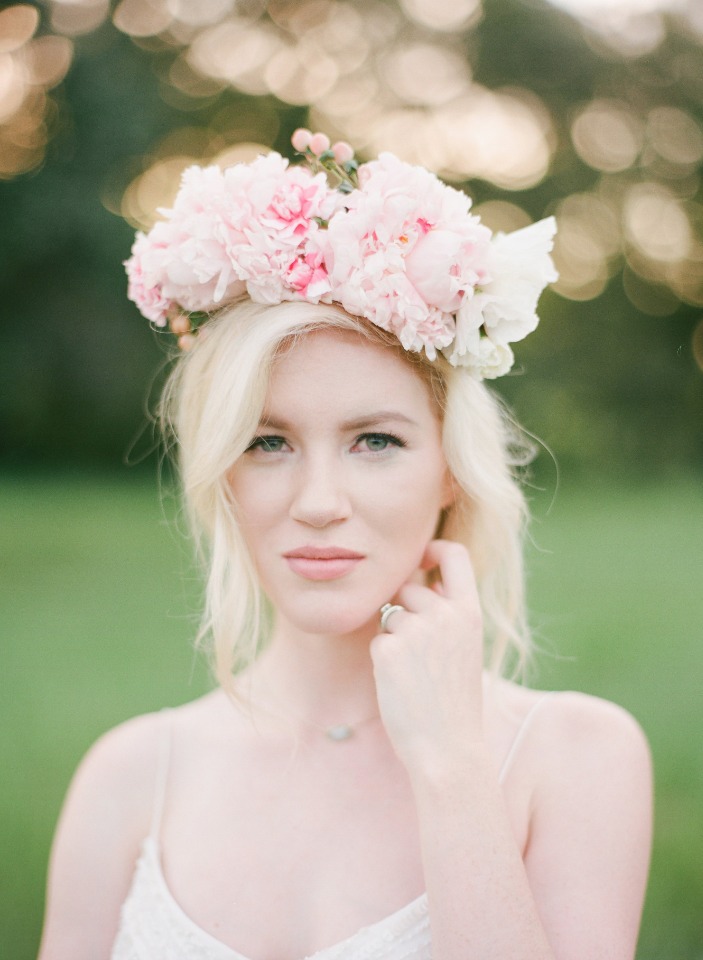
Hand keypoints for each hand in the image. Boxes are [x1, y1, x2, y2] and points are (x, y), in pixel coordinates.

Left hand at [370, 539, 484, 776]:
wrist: (449, 750)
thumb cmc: (456, 701)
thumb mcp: (465, 647)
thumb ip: (448, 612)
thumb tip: (417, 582)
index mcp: (471, 612)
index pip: (455, 553)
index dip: (434, 549)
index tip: (422, 559)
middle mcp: (445, 614)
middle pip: (409, 588)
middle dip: (404, 611)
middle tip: (419, 654)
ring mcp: (416, 631)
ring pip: (390, 615)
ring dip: (394, 638)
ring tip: (416, 674)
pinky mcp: (389, 650)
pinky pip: (377, 640)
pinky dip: (384, 660)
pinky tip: (402, 685)